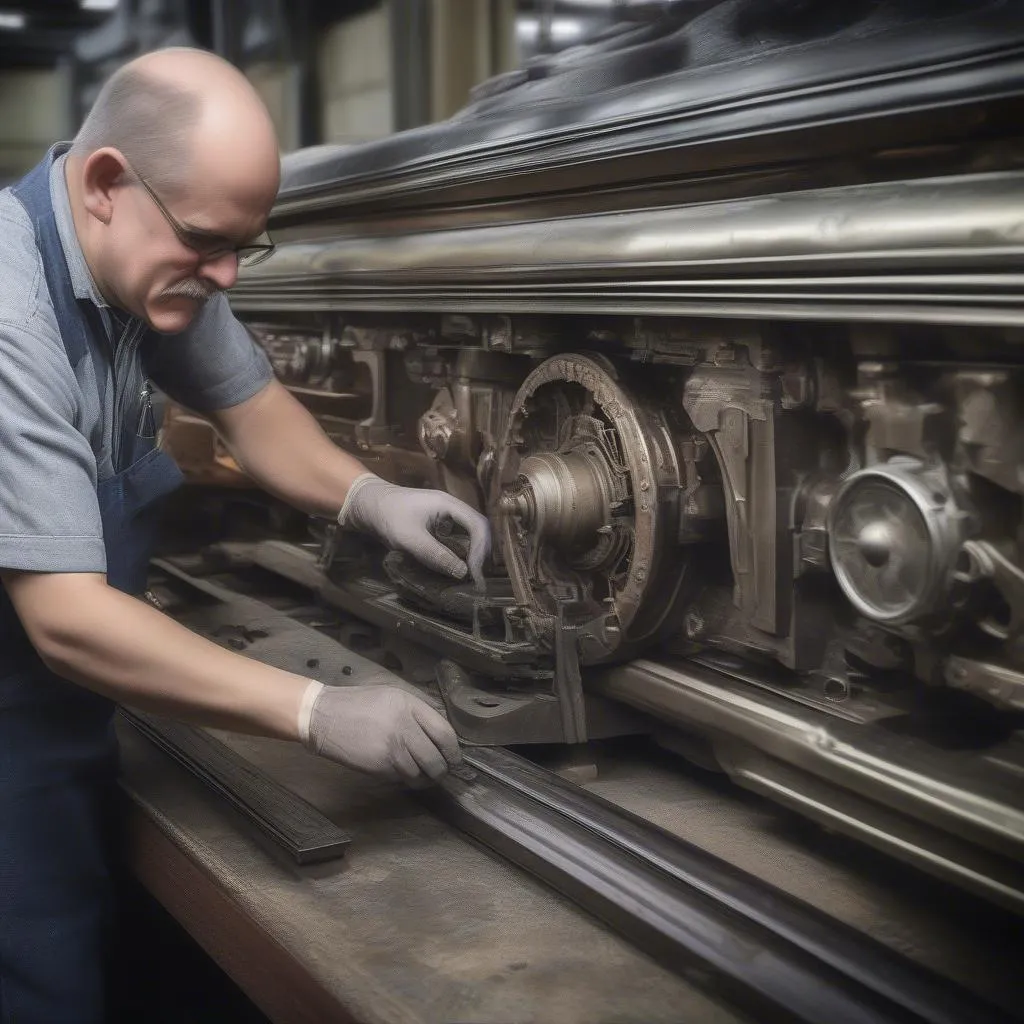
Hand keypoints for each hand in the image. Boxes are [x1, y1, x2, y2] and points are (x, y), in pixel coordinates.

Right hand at [304, 681, 462, 783]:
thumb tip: (438, 734)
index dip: (453, 750)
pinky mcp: (379, 766)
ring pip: (421, 773)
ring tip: (426, 777)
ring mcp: (392, 749)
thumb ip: (416, 712)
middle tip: (442, 772)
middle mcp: (405, 727)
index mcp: (410, 706)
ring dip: (426, 779)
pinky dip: (408, 780)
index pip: (445, 733)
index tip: (454, 758)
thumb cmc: (358, 704)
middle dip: (443, 770)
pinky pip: (403, 778)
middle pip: (436, 758)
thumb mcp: (391, 697)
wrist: (323, 716)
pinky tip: (405, 775)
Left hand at [338, 474, 490, 585]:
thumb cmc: (387, 516)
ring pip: (470, 534)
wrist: (365, 503)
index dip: (480, 550)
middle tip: (476, 577)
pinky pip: (457, 538)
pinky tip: (456, 567)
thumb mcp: (410, 538)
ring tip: (470, 575)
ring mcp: (445, 516)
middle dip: (481, 553)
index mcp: (449, 505)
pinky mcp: (437, 524)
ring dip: (473, 554)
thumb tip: (462, 573)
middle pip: (479, 529)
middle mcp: (452, 508)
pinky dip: (461, 552)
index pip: (479, 525)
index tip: (473, 573)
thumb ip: (436, 555)